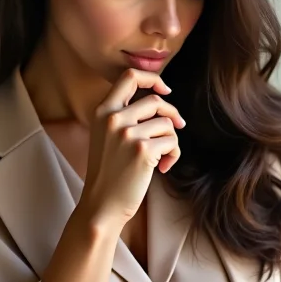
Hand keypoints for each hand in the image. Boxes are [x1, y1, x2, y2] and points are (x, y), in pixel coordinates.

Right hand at [79, 68, 185, 225]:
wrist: (102, 205)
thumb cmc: (110, 172)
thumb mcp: (106, 136)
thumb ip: (125, 115)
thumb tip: (160, 100)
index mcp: (103, 111)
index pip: (129, 76)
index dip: (153, 79)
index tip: (165, 90)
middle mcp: (114, 118)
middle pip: (155, 101)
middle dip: (172, 114)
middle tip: (178, 127)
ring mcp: (128, 134)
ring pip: (167, 124)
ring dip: (171, 141)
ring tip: (161, 158)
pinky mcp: (143, 151)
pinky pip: (172, 142)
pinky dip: (173, 155)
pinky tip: (162, 168)